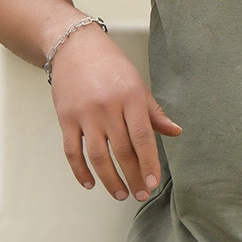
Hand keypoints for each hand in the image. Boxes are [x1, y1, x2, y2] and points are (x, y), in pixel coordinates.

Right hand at [49, 22, 180, 201]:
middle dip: (133, 177)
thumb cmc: (110, 65)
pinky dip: (80, 171)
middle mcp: (108, 107)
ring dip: (110, 180)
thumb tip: (176, 132)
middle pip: (122, 151)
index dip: (149, 164)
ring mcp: (85, 114)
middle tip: (140, 194)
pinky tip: (90, 183)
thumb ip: (154, 112)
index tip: (153, 183)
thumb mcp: (138, 84)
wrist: (74, 46)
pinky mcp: (66, 118)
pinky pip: (72, 151)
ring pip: (98, 156)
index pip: (143, 137)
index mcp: (130, 97)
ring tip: (120, 194)